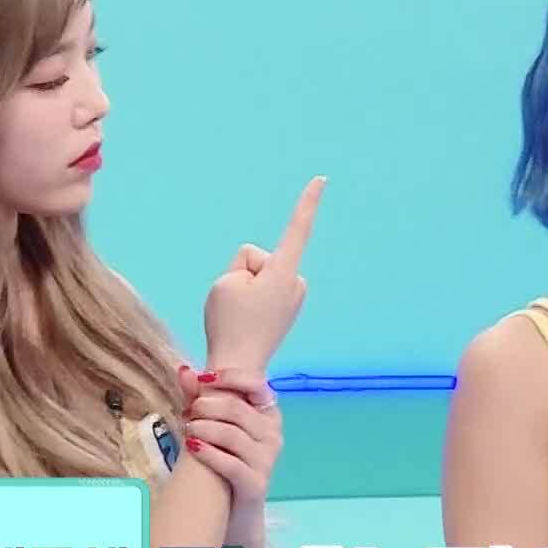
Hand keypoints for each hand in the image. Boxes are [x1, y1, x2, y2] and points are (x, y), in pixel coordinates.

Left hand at [174, 365, 282, 506]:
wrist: (234, 510)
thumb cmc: (224, 460)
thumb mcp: (215, 425)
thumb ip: (200, 397)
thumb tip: (184, 370)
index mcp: (269, 414)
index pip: (256, 384)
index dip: (229, 378)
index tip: (203, 379)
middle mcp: (273, 434)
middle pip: (237, 409)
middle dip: (206, 407)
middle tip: (187, 413)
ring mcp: (267, 460)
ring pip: (231, 435)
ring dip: (203, 429)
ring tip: (187, 430)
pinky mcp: (256, 483)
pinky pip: (230, 463)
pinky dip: (208, 453)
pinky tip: (192, 448)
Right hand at [204, 176, 323, 372]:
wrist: (238, 368)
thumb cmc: (230, 323)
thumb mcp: (225, 281)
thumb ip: (244, 263)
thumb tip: (260, 272)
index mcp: (284, 271)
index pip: (298, 228)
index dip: (307, 202)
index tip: (322, 179)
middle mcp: (297, 282)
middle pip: (258, 258)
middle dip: (244, 274)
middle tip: (239, 305)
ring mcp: (294, 298)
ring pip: (259, 275)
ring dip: (247, 289)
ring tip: (244, 316)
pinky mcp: (288, 309)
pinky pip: (262, 291)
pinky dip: (252, 300)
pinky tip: (250, 321)